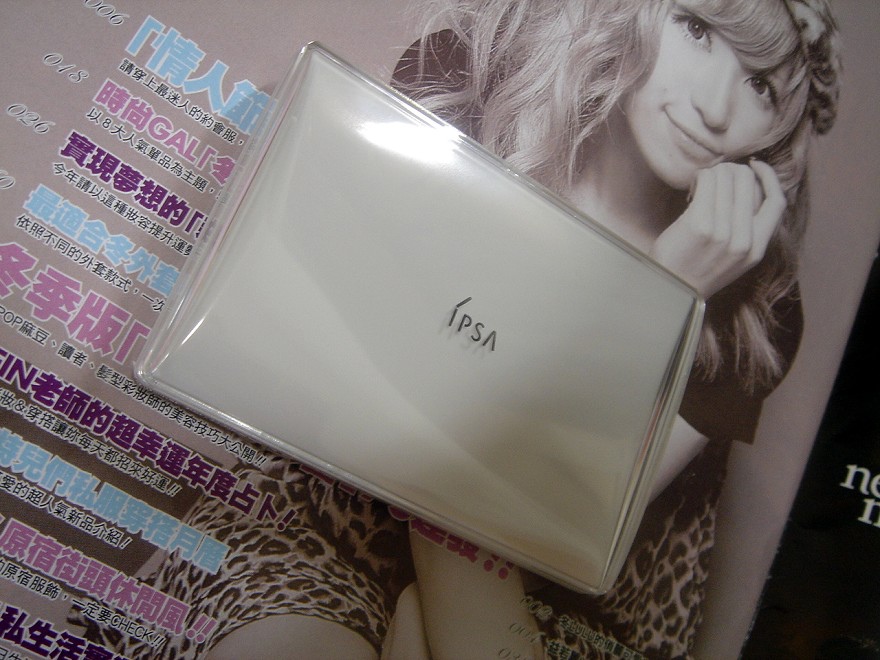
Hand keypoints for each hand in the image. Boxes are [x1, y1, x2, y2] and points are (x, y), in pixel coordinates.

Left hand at [649, 160, 785, 297]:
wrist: (669, 289)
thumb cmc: (697, 270)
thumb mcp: (734, 259)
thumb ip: (748, 232)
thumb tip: (749, 190)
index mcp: (757, 249)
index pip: (777, 201)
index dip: (768, 177)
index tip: (754, 166)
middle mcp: (743, 240)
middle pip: (747, 182)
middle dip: (731, 171)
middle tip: (714, 178)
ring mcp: (721, 232)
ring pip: (726, 177)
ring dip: (712, 174)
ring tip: (700, 188)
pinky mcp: (698, 223)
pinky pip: (706, 181)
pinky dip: (700, 177)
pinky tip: (692, 188)